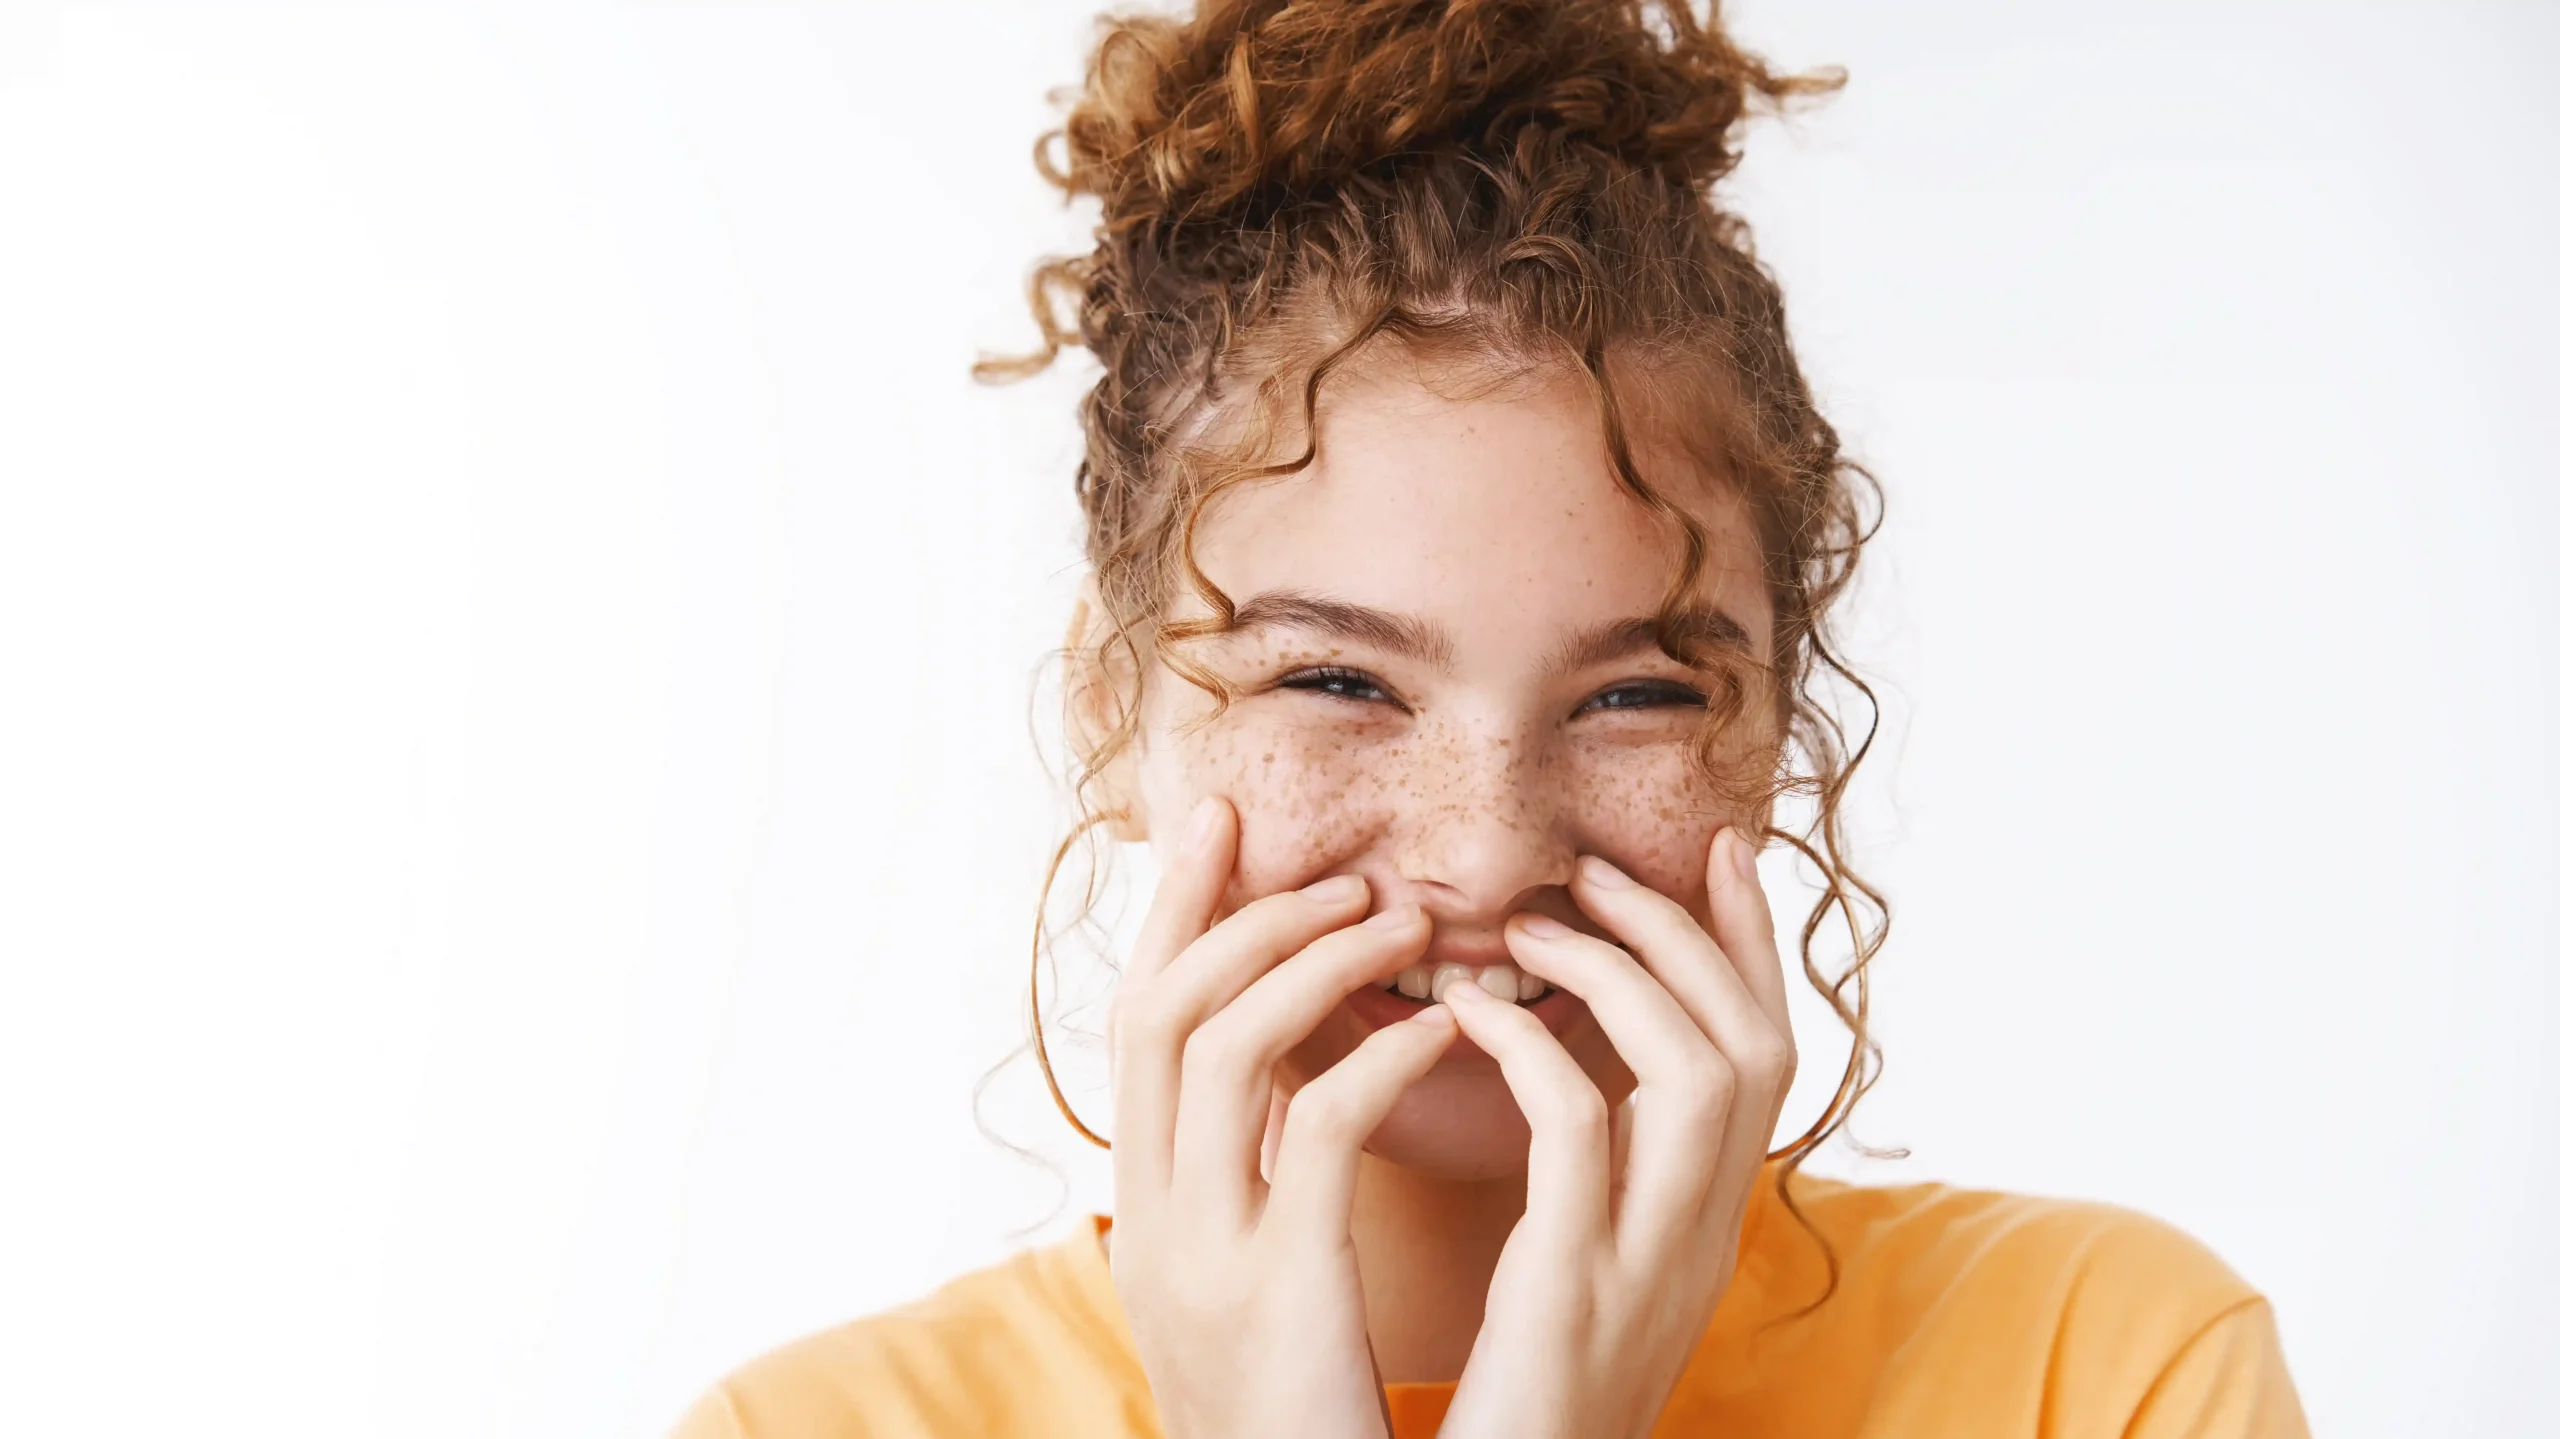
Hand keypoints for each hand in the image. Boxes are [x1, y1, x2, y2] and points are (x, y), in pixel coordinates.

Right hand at [1106, 795, 1457, 1438]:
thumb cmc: (1301, 1422)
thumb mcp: (1257, 1290)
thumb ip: (1257, 1185)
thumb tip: (1290, 1082)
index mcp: (1151, 1214)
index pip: (1139, 1027)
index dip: (1176, 916)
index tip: (1224, 827)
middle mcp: (1154, 1221)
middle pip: (1154, 1012)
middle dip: (1230, 909)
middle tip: (1328, 855)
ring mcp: (1202, 1256)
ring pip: (1215, 1045)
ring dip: (1309, 961)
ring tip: (1399, 921)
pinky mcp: (1277, 1292)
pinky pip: (1313, 1132)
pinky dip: (1372, 1057)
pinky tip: (1440, 1028)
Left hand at [1436, 828, 1795, 1438]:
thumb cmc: (1518, 1400)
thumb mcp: (1582, 1276)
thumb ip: (1598, 1181)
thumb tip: (1566, 1067)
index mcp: (1706, 1228)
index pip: (1769, 1059)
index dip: (1752, 947)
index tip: (1716, 851)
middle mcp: (1703, 1242)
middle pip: (1757, 1050)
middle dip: (1690, 936)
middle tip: (1597, 870)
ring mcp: (1650, 1267)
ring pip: (1699, 1076)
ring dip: (1618, 977)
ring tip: (1525, 928)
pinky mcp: (1575, 1293)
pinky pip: (1580, 1134)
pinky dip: (1528, 1051)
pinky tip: (1462, 1015)